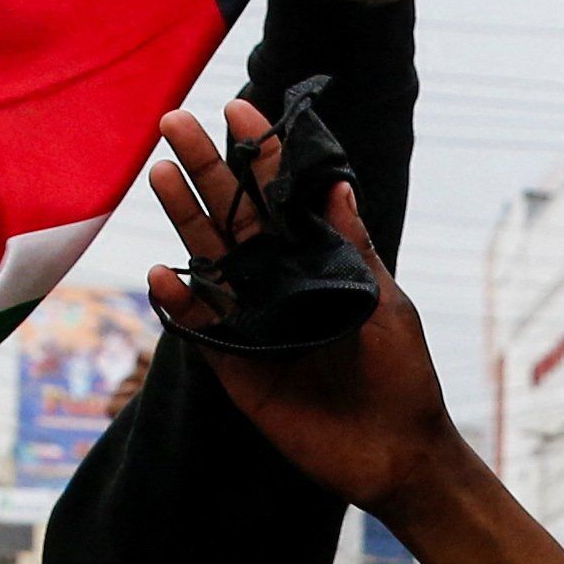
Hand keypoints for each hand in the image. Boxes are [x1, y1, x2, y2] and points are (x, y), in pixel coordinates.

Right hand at [143, 108, 468, 505]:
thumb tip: (336, 182)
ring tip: (160, 175)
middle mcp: (278, 285)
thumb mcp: (384, 303)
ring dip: (185, 220)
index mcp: (315, 262)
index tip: (238, 109)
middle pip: (232, 218)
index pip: (279, 198)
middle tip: (175, 122)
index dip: (259, 155)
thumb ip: (353, 247)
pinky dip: (181, 303)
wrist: (398, 453)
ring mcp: (253, 323)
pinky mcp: (236, 368)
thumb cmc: (403, 375)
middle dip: (206, 170)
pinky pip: (201, 329)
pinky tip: (164, 274)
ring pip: (209, 262)